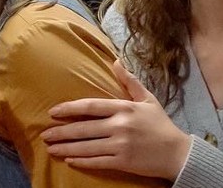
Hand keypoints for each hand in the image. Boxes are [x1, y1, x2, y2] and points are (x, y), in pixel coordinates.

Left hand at [41, 60, 190, 179]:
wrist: (178, 153)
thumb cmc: (161, 125)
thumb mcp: (148, 99)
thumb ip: (130, 81)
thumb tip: (115, 61)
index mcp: (124, 108)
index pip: (90, 106)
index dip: (69, 109)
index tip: (53, 112)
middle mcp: (120, 126)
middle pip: (83, 128)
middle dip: (61, 132)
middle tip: (45, 134)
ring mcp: (120, 145)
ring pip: (86, 147)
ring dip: (66, 147)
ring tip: (50, 148)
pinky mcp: (123, 162)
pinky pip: (97, 162)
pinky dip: (81, 161)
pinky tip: (69, 159)